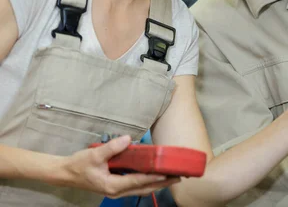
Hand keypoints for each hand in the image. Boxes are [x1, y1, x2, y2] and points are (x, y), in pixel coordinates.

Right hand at [61, 135, 180, 197]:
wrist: (65, 173)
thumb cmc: (79, 165)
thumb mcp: (95, 155)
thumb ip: (112, 148)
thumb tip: (128, 139)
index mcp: (113, 185)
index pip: (139, 181)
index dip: (155, 177)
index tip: (169, 174)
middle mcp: (117, 191)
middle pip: (144, 188)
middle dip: (162, 183)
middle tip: (178, 177)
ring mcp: (117, 191)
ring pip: (141, 188)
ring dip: (157, 183)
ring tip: (172, 177)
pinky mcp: (116, 186)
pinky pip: (136, 185)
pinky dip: (147, 181)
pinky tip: (156, 175)